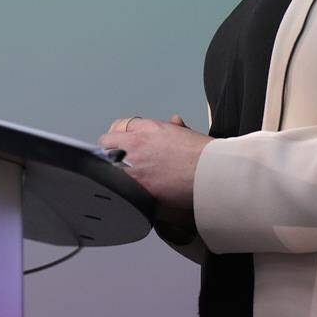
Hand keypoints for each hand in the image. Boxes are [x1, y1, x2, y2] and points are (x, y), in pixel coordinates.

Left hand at [98, 113, 212, 212]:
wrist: (211, 173)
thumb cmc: (204, 155)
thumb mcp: (188, 133)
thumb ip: (175, 128)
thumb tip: (174, 122)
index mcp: (149, 128)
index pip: (118, 126)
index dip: (117, 136)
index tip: (119, 144)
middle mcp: (137, 143)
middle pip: (106, 143)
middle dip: (109, 152)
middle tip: (116, 161)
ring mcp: (134, 165)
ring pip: (107, 165)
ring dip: (112, 171)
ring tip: (120, 180)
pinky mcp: (137, 186)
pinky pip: (117, 186)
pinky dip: (121, 190)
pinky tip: (127, 194)